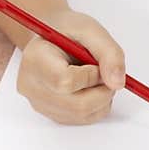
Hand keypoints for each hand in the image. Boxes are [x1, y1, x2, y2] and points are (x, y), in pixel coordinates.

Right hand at [16, 10, 126, 124]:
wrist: (51, 39)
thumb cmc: (67, 31)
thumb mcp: (91, 30)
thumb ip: (109, 53)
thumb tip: (117, 83)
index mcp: (35, 58)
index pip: (65, 81)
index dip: (91, 76)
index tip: (95, 63)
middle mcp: (31, 85)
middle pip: (77, 105)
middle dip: (103, 90)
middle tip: (104, 72)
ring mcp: (38, 103)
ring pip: (83, 114)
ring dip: (102, 98)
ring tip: (95, 77)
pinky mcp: (50, 113)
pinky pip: (83, 119)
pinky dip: (96, 105)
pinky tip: (89, 87)